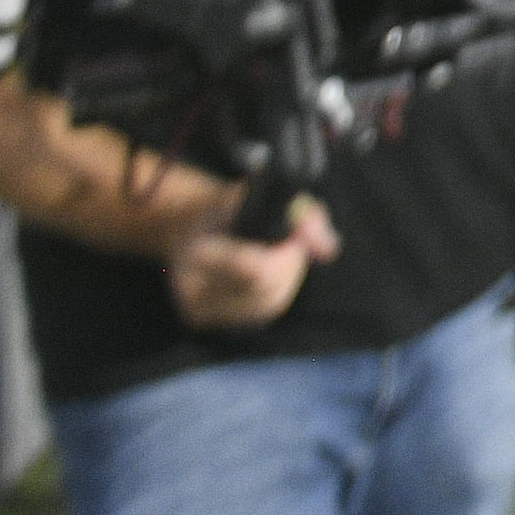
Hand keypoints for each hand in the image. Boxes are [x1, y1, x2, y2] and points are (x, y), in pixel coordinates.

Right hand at [166, 193, 336, 330]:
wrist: (185, 223)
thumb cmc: (230, 207)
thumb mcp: (267, 195)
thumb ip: (305, 218)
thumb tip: (328, 251)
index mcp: (200, 253)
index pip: (259, 270)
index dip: (290, 254)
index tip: (296, 235)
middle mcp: (193, 287)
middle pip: (268, 291)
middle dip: (291, 267)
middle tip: (292, 245)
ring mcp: (196, 308)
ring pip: (267, 306)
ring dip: (286, 281)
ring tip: (280, 258)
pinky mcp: (201, 320)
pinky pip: (255, 314)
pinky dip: (271, 294)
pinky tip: (268, 275)